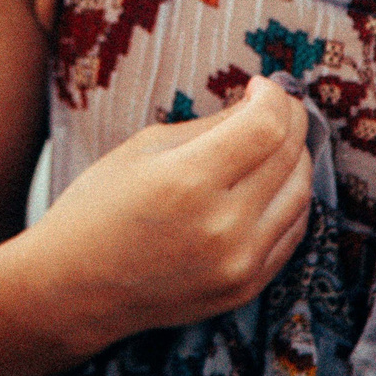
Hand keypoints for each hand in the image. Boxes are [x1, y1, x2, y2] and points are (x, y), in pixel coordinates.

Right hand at [28, 75, 313, 354]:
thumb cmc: (99, 207)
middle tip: (275, 106)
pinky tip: (271, 182)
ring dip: (296, 158)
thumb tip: (261, 104)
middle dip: (289, 120)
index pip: (267, 126)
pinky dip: (289, 200)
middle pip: (289, 156)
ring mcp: (238, 264)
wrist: (75, 289)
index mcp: (187, 181)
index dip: (274, 97)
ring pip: (301, 194)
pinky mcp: (245, 288)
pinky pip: (292, 233)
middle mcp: (222, 227)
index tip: (261, 87)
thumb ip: (211, 125)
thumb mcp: (145, 147)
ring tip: (274, 142)